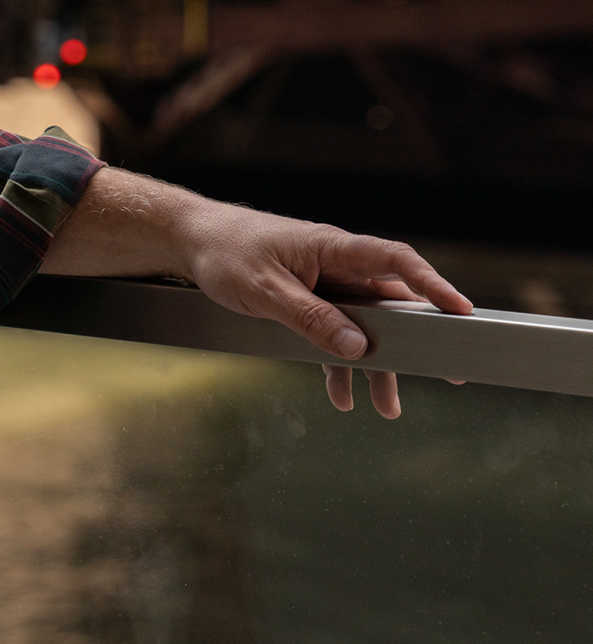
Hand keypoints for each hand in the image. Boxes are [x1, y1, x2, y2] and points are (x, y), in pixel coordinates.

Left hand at [42, 167, 472, 417]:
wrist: (189, 242)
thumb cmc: (225, 253)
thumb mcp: (264, 290)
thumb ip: (310, 318)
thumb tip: (359, 347)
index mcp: (331, 249)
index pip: (395, 261)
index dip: (432, 286)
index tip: (462, 312)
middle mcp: (336, 264)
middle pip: (390, 304)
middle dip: (417, 342)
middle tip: (449, 375)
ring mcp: (324, 283)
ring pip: (365, 327)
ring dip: (376, 367)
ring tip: (388, 409)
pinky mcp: (308, 300)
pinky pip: (336, 334)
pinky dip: (340, 364)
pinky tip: (341, 396)